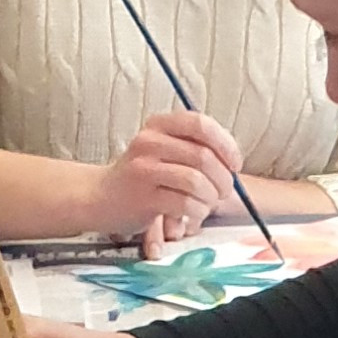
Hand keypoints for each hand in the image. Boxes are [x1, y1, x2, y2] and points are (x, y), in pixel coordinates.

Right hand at [91, 110, 245, 249]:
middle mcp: (149, 142)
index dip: (226, 145)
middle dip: (224, 179)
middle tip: (224, 192)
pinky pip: (185, 203)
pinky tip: (194, 213)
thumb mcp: (164, 150)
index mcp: (159, 125)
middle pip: (203, 156)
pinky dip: (198, 211)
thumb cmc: (144, 176)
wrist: (102, 197)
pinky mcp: (144, 197)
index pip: (201, 124)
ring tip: (208, 203)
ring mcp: (144, 169)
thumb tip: (232, 162)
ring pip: (196, 181)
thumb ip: (194, 148)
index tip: (235, 164)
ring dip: (212, 197)